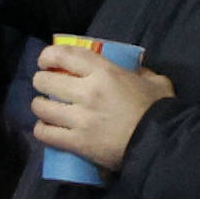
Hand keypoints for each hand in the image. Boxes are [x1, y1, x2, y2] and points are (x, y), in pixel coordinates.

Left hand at [28, 43, 174, 174]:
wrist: (160, 143)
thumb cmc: (158, 109)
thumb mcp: (155, 81)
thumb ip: (141, 72)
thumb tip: (132, 70)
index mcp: (105, 72)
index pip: (64, 55)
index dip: (48, 55)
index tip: (46, 60)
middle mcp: (86, 92)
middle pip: (46, 81)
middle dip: (41, 81)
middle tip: (46, 85)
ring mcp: (79, 119)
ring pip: (41, 107)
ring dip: (39, 105)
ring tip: (44, 108)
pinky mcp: (76, 142)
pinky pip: (45, 133)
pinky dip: (41, 129)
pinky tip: (46, 127)